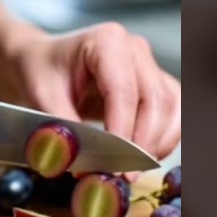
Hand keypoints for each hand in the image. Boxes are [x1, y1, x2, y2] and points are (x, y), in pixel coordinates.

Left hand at [5, 22, 181, 165]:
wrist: (44, 63)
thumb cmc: (42, 73)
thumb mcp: (41, 98)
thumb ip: (60, 130)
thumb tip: (75, 163)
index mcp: (106, 41)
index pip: (124, 90)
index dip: (123, 129)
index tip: (115, 163)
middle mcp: (134, 49)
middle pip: (154, 98)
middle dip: (142, 142)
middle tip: (124, 175)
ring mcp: (149, 65)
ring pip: (171, 106)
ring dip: (158, 142)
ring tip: (134, 168)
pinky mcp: (156, 83)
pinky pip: (174, 111)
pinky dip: (166, 137)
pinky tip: (146, 156)